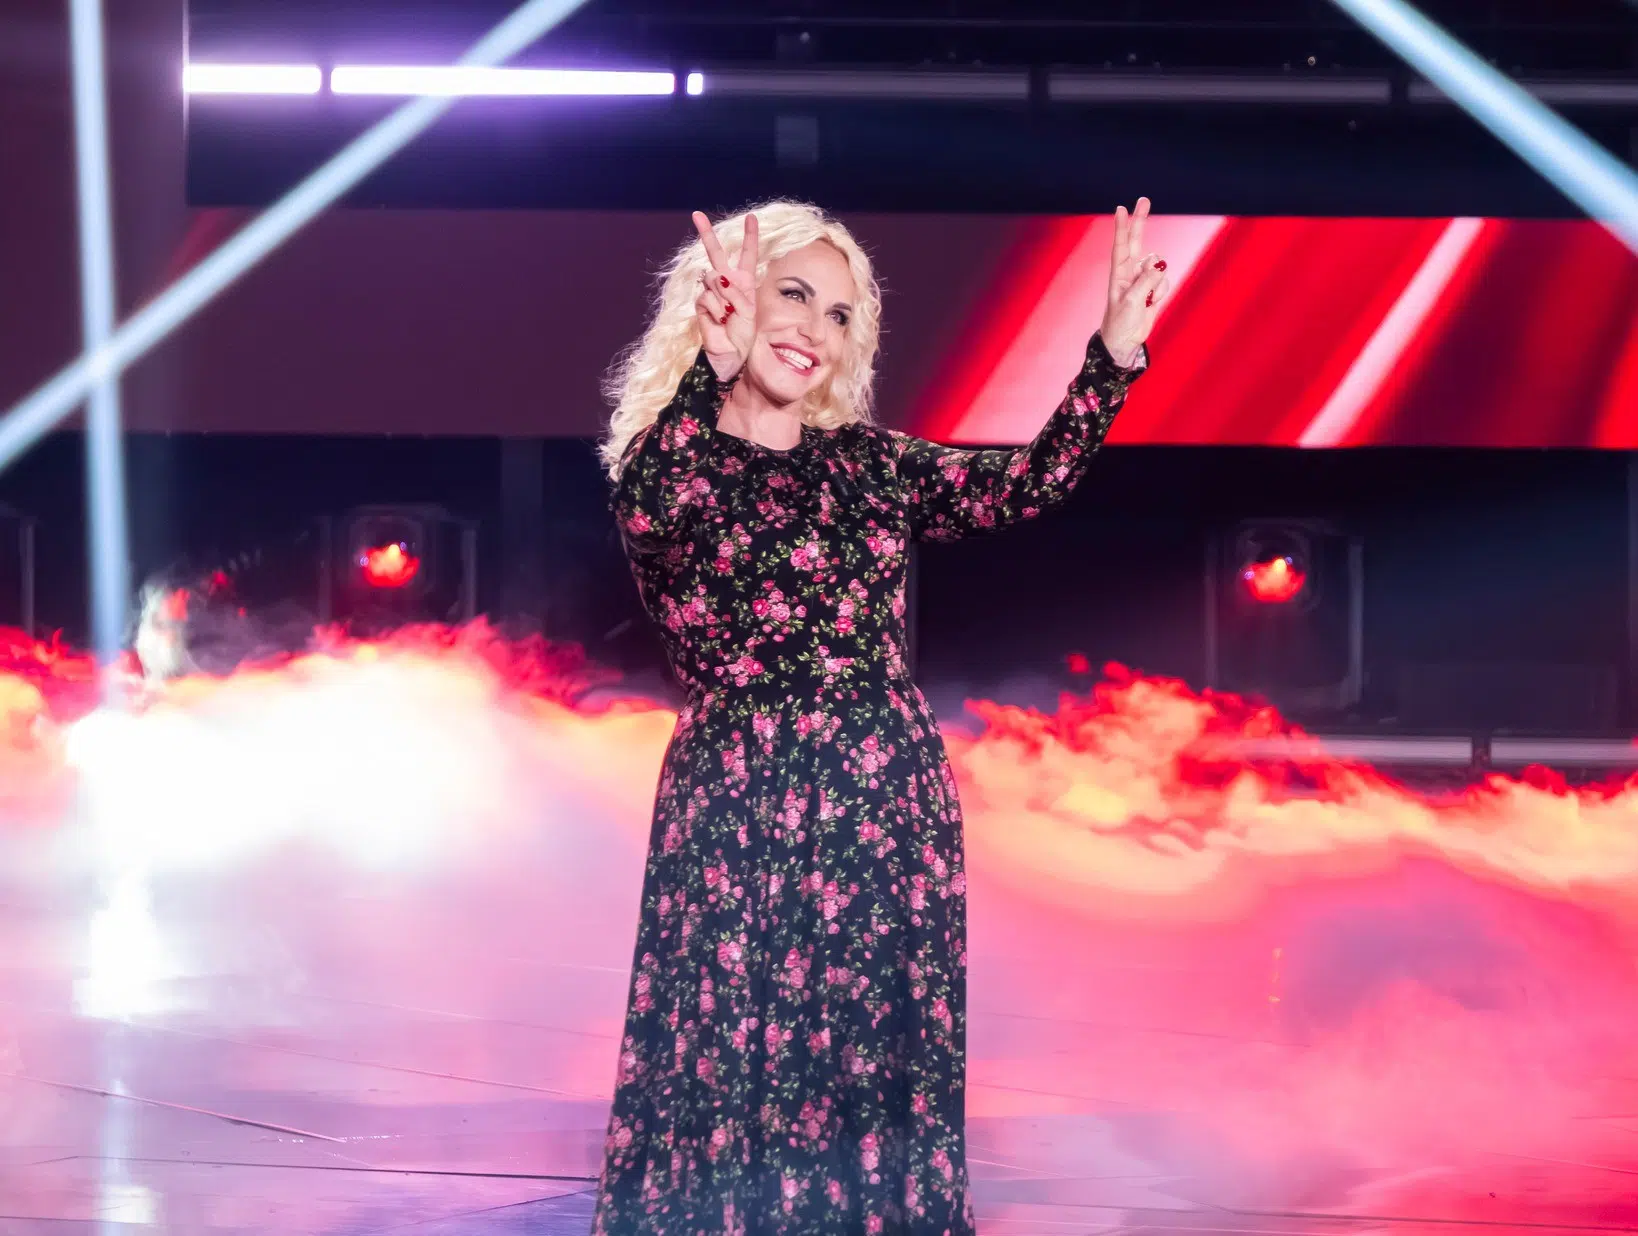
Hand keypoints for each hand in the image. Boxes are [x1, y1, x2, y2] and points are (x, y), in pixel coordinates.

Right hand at [692, 211, 759, 381]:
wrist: (731, 353)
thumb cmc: (744, 334)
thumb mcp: (749, 311)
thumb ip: (737, 293)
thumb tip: (718, 279)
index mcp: (744, 282)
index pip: (747, 255)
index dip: (749, 236)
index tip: (751, 217)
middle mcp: (727, 282)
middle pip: (715, 253)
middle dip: (706, 233)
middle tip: (697, 214)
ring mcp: (712, 292)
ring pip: (713, 277)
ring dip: (724, 296)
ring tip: (729, 314)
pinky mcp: (701, 303)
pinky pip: (707, 296)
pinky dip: (717, 308)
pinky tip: (720, 319)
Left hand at [1100, 197, 1168, 368]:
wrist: (1126, 341)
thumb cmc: (1121, 322)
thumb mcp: (1132, 301)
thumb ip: (1146, 280)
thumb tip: (1160, 263)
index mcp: (1119, 273)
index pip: (1121, 245)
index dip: (1122, 227)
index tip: (1121, 208)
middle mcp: (1130, 272)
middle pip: (1138, 240)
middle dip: (1141, 221)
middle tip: (1144, 199)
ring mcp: (1143, 279)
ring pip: (1159, 266)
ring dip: (1157, 281)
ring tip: (1147, 299)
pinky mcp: (1154, 288)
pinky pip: (1165, 281)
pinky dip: (1162, 291)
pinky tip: (1153, 303)